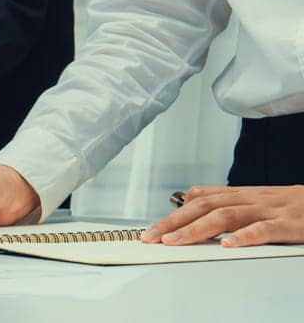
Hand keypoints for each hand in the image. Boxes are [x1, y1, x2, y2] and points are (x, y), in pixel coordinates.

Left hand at [142, 185, 303, 246]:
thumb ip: (229, 202)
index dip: (174, 213)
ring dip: (196, 229)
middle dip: (173, 222)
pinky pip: (263, 229)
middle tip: (151, 238)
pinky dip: (243, 236)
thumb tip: (193, 201)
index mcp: (242, 194)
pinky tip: (227, 245)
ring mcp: (269, 210)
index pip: (200, 199)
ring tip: (174, 241)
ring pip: (226, 215)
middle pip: (204, 206)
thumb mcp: (258, 200)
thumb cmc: (294, 206)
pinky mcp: (289, 223)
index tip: (152, 230)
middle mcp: (250, 199)